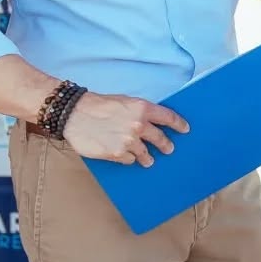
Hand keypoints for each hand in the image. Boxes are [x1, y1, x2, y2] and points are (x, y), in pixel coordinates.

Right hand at [62, 93, 188, 166]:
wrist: (75, 114)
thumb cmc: (99, 105)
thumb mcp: (124, 101)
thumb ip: (140, 112)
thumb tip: (152, 122)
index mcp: (142, 108)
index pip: (168, 117)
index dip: (179, 124)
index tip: (185, 129)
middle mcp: (138, 125)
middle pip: (160, 139)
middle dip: (166, 145)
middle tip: (169, 149)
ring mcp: (128, 142)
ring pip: (146, 154)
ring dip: (148, 157)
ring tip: (148, 159)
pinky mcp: (117, 154)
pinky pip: (129, 160)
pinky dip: (128, 158)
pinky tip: (123, 154)